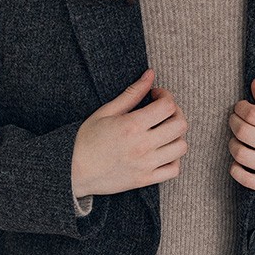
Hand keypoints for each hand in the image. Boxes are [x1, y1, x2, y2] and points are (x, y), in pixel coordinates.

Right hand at [71, 69, 188, 197]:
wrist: (73, 171)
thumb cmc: (87, 139)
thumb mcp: (106, 111)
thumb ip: (131, 93)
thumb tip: (150, 75)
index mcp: (132, 126)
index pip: (167, 106)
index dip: (165, 95)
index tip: (155, 95)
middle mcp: (142, 146)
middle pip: (180, 125)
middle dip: (175, 112)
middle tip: (163, 111)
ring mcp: (146, 165)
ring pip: (181, 147)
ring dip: (176, 135)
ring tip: (163, 131)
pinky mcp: (145, 180)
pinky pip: (174, 170)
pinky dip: (174, 159)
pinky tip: (163, 151)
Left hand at [227, 78, 254, 201]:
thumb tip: (254, 84)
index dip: (241, 108)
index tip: (240, 108)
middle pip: (245, 132)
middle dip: (233, 123)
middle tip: (234, 121)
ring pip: (242, 155)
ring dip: (233, 145)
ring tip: (237, 141)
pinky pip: (246, 179)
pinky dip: (235, 170)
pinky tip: (239, 163)